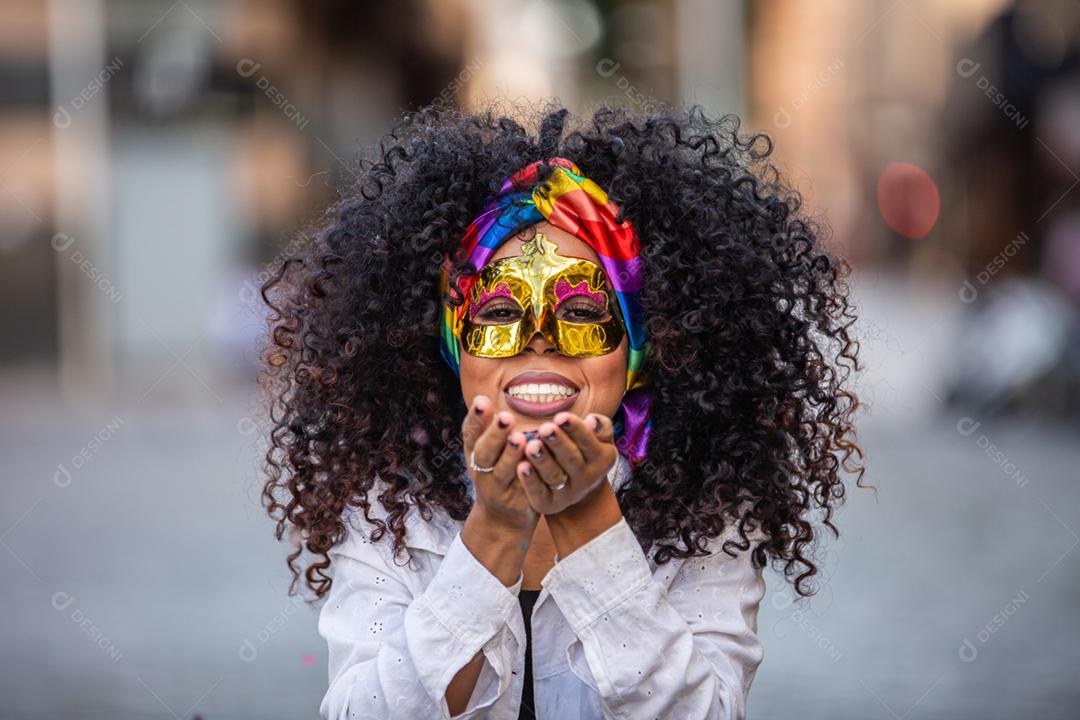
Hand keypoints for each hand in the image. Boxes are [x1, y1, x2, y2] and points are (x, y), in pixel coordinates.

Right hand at [461, 394, 537, 532]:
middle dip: (494, 434)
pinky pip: (521, 488)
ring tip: (520, 438)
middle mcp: (482, 471)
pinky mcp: (514, 502)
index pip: (470, 434)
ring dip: (510, 454)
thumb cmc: (498, 473)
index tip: (481, 400)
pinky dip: (527, 476)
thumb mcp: (487, 451)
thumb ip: (486, 428)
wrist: (502, 519)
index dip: (475, 419)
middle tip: (505, 417)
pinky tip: (534, 465)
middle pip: (484, 452)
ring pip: (502, 471)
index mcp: (475, 453)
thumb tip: (481, 396)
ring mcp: (497, 488)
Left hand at [513, 411, 617, 514]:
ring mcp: (568, 493)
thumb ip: (600, 427)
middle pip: (571, 459)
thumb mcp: (599, 441)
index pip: (589, 442)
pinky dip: (530, 480)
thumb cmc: (585, 453)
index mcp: (602, 459)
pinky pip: (539, 493)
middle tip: (545, 428)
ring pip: (554, 475)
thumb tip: (592, 420)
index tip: (561, 416)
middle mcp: (587, 478)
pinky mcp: (549, 504)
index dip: (575, 429)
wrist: (579, 490)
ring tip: (531, 445)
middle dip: (558, 443)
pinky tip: (520, 465)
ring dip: (542, 460)